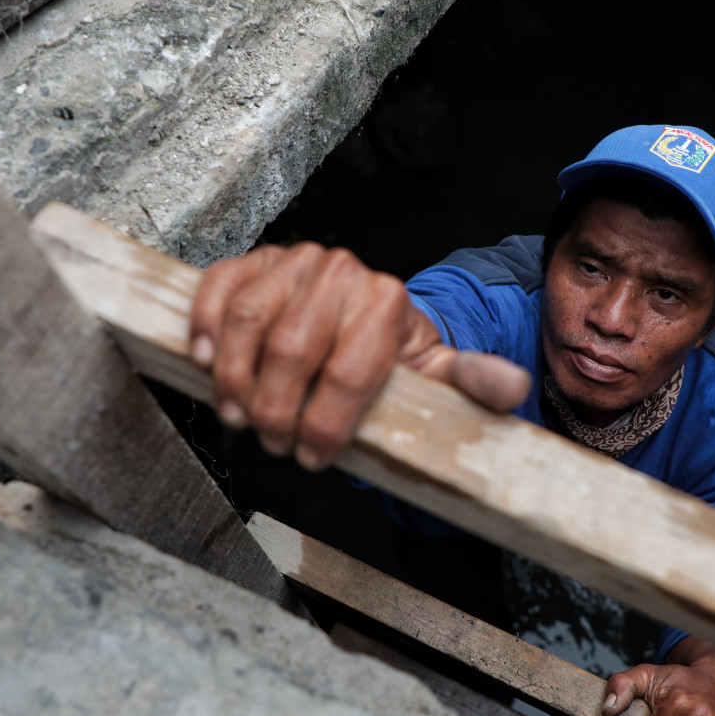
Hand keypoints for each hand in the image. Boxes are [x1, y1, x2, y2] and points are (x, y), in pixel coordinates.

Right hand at [188, 242, 530, 469]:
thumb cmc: (388, 359)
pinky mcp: (252, 260)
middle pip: (292, 351)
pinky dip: (203, 327)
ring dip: (234, 378)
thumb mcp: (433, 375)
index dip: (324, 424)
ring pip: (247, 323)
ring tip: (238, 415)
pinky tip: (202, 361)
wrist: (355, 319)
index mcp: (387, 298)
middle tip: (273, 440)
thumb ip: (470, 382)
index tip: (311, 455)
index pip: (348, 372)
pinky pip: (217, 289)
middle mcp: (340, 269)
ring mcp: (292, 260)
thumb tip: (513, 386)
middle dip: (277, 409)